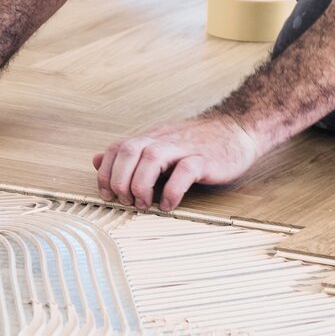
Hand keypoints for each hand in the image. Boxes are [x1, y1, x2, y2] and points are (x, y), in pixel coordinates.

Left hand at [95, 114, 264, 210]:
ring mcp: (184, 148)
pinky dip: (172, 191)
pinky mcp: (204, 159)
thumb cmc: (198, 144)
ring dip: (141, 185)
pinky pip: (184, 171)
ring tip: (145, 204)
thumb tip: (97, 161)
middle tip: (126, 201)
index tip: (107, 194)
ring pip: (152, 158)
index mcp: (151, 137)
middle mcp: (163, 139)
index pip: (118, 148)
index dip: (106, 172)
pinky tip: (168, 205)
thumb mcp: (159, 145)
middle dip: (120, 180)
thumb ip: (130, 155)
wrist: (238, 130)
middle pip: (129, 151)